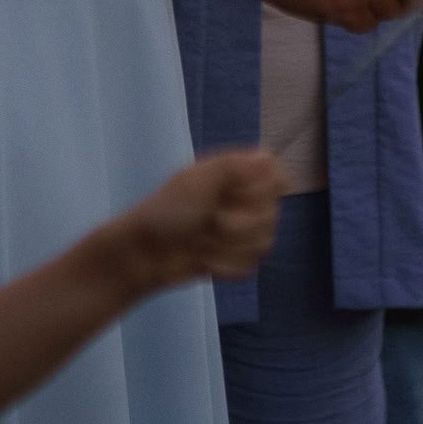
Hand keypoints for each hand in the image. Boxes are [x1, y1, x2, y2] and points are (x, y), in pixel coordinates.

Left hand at [112, 149, 282, 292]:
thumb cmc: (167, 210)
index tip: (239, 193)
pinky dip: (223, 266)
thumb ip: (234, 167)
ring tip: (201, 240)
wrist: (144, 253)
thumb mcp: (196, 181)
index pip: (277, 177)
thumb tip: (268, 156)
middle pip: (272, 215)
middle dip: (236, 223)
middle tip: (207, 219)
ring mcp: (243, 233)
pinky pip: (250, 267)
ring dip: (227, 246)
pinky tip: (203, 259)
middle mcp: (246, 201)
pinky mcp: (238, 260)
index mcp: (238, 174)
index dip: (264, 189)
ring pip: (264, 244)